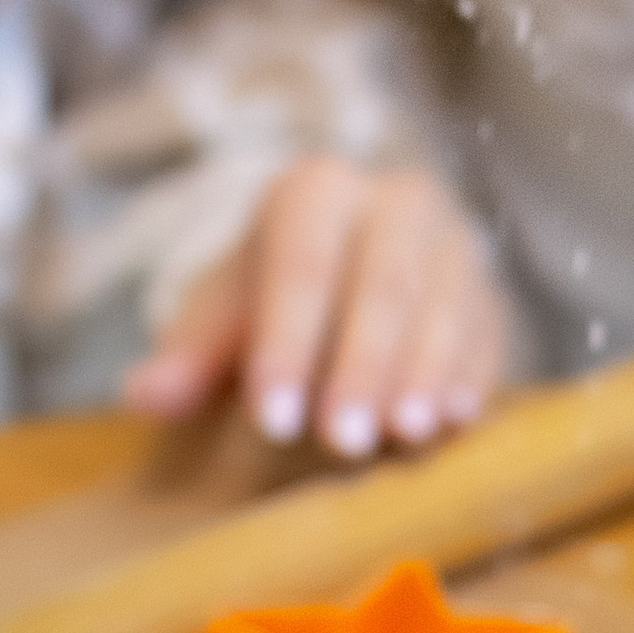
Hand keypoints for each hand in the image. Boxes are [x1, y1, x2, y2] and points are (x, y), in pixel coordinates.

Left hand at [122, 159, 512, 458]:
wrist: (353, 268)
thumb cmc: (273, 297)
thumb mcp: (224, 316)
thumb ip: (189, 355)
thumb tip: (143, 397)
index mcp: (315, 191)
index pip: (300, 265)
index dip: (286, 342)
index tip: (273, 418)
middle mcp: (394, 201)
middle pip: (381, 283)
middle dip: (361, 366)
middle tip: (342, 441)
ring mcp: (453, 243)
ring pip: (443, 303)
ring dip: (422, 373)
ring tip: (403, 434)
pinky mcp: (490, 292)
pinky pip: (486, 330)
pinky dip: (468, 376)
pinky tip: (451, 421)